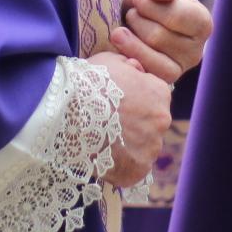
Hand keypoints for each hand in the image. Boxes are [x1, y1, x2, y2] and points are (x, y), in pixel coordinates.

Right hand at [86, 51, 170, 187]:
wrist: (68, 111)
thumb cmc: (88, 81)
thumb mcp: (109, 61)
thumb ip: (128, 65)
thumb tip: (136, 70)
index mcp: (159, 92)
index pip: (154, 96)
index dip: (135, 97)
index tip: (116, 101)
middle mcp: (162, 120)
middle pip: (150, 123)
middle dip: (134, 122)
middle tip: (107, 121)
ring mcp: (151, 147)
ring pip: (142, 146)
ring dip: (127, 144)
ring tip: (101, 140)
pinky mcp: (137, 169)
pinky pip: (132, 168)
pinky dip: (121, 165)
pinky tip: (103, 157)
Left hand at [110, 0, 210, 84]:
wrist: (134, 17)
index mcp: (202, 22)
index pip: (176, 17)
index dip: (151, 6)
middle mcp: (197, 50)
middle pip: (158, 37)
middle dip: (138, 21)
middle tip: (132, 13)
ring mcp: (180, 69)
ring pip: (150, 57)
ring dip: (130, 39)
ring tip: (124, 27)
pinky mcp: (162, 82)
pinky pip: (145, 74)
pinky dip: (128, 58)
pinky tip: (120, 47)